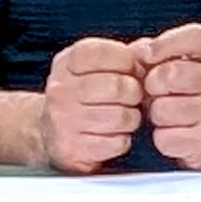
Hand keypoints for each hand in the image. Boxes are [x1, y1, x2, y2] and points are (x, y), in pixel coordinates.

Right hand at [40, 37, 146, 171]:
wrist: (50, 132)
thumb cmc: (84, 94)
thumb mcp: (97, 65)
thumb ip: (127, 54)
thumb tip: (150, 52)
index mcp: (67, 62)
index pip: (105, 53)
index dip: (127, 62)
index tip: (128, 70)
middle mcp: (60, 89)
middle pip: (117, 87)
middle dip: (134, 93)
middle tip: (132, 97)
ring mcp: (63, 120)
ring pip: (121, 117)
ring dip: (131, 118)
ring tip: (124, 116)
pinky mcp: (72, 149)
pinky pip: (116, 143)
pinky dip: (122, 140)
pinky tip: (112, 134)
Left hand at [134, 22, 200, 172]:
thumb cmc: (196, 100)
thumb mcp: (181, 67)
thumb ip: (155, 54)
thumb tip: (133, 54)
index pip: (196, 38)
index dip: (166, 43)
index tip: (148, 55)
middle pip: (170, 74)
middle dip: (152, 86)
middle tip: (159, 94)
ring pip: (162, 109)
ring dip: (156, 115)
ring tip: (169, 117)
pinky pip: (165, 138)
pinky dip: (163, 139)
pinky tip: (176, 135)